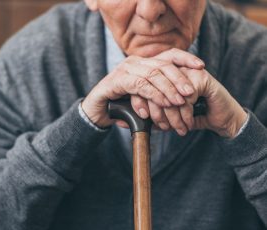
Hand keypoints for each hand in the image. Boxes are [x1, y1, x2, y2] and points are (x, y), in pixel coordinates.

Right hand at [81, 48, 204, 127]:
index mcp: (144, 63)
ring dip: (168, 89)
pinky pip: (140, 85)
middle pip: (163, 64)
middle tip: (190, 92)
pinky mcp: (117, 80)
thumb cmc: (123, 105)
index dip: (186, 58)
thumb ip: (160, 94)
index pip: (168, 55)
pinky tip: (162, 104)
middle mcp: (135, 62)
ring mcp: (125, 69)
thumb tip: (183, 99)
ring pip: (153, 74)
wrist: (97, 111)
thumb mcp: (145, 99)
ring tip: (179, 102)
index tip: (201, 66)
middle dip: (179, 78)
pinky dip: (153, 95)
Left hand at [151, 67, 247, 137]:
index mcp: (164, 75)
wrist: (225, 119)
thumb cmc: (197, 116)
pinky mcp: (201, 78)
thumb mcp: (172, 114)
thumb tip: (137, 117)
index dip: (145, 106)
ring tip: (178, 129)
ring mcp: (188, 71)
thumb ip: (156, 112)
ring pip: (170, 97)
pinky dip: (185, 116)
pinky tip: (188, 124)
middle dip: (159, 114)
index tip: (153, 124)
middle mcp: (175, 69)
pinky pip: (185, 100)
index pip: (145, 87)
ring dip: (173, 118)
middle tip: (164, 128)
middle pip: (155, 92)